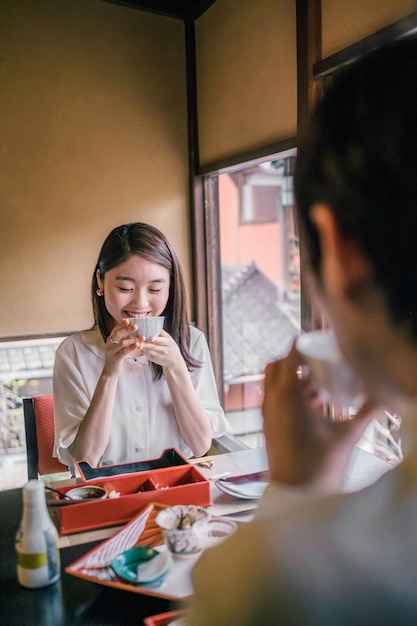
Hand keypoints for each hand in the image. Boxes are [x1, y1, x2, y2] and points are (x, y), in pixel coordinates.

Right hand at [103, 319, 141, 374]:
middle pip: (118, 334)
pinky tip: (138, 345)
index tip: (128, 320)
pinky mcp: (115, 359)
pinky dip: (131, 348)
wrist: (110, 372)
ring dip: (133, 339)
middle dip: (127, 329)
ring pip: (122, 343)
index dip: (122, 325)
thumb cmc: (117, 357)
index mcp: (110, 340)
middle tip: (136, 326)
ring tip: (142, 337)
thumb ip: (124, 339)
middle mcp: (109, 344)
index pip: (115, 329)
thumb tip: (134, 330)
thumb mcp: (119, 347)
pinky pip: (124, 352)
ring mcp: (111, 352)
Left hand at [140, 330, 182, 369]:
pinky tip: (139, 349)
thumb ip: (161, 333)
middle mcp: (165, 349)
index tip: (150, 338)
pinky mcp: (155, 360)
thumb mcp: (169, 339)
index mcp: (168, 342)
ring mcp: (160, 356)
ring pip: (150, 352)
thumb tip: (152, 323)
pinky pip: (149, 356)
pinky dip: (144, 352)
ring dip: (143, 349)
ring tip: (137, 346)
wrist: (174, 361)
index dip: (156, 339)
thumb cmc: (170, 346)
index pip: (162, 341)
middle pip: (154, 347)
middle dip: (146, 345)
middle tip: (139, 343)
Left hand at [262, 341, 374, 491]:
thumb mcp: (348, 434)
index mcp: (288, 395)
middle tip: (319, 366)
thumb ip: (369, 411)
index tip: (317, 342)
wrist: (296, 496)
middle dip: (296, 362)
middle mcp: (272, 400)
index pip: (289, 356)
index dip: (302, 346)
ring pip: (274, 383)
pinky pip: (273, 399)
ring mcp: (266, 413)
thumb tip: (389, 396)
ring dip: (293, 380)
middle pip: (277, 366)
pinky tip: (313, 407)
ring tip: (320, 390)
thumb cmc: (319, 465)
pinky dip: (288, 395)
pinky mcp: (267, 425)